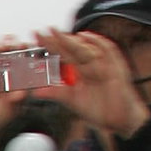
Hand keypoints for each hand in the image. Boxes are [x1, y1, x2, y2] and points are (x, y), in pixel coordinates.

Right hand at [0, 38, 49, 150]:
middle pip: (4, 45)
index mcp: (15, 72)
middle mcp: (0, 66)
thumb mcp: (13, 109)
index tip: (26, 47)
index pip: (20, 53)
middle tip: (10, 45)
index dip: (23, 48)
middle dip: (8, 41)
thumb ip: (19, 99)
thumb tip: (23, 92)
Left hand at [38, 25, 149, 141]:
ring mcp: (100, 63)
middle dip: (56, 40)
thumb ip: (56, 93)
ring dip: (71, 40)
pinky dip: (97, 42)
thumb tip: (36, 91)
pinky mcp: (114, 65)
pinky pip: (107, 49)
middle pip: (69, 49)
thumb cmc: (97, 109)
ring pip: (84, 47)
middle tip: (41, 32)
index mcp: (75, 71)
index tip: (32, 42)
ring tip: (57, 34)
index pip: (59, 56)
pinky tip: (85, 37)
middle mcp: (86, 64)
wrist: (117, 118)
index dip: (47, 49)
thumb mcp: (73, 101)